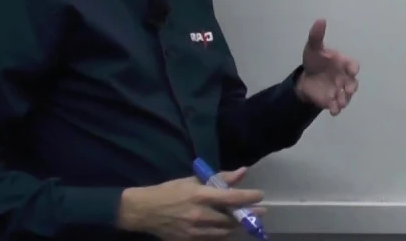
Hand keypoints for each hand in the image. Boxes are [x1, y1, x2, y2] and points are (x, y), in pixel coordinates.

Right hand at [117, 167, 263, 239]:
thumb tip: (242, 172)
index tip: (260, 195)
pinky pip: (214, 240)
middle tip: (261, 211)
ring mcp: (195, 231)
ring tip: (246, 220)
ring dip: (238, 226)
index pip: (231, 198)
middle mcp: (200, 215)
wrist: (145, 211)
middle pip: (232, 219)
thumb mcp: (193, 180)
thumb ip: (219, 178)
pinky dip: (223, 234)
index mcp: (200, 195)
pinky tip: (228, 229)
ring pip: (225, 232)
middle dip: (249, 215)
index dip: (249, 197)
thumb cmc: (170, 191)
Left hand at [295, 18, 359, 115]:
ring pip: (346, 96)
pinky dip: (336, 108)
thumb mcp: (313, 47)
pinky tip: (333, 110)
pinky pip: (337, 105)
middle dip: (351, 87)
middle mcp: (344, 77)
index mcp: (343, 63)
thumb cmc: (315, 60)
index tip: (352, 70)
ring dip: (344, 100)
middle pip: (352, 83)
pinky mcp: (332, 100)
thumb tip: (321, 19)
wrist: (306, 78)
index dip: (353, 67)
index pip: (352, 64)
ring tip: (340, 103)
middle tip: (346, 90)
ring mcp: (339, 90)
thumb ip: (317, 35)